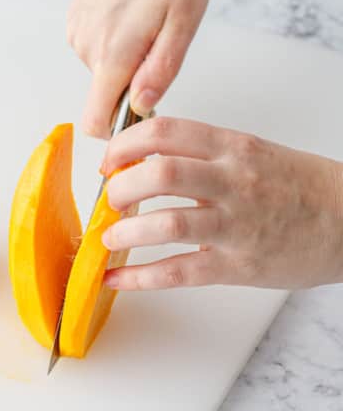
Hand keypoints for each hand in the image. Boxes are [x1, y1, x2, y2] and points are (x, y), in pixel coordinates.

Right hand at [68, 0, 210, 139]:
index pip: (95, 121)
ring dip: (127, 56)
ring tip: (150, 16)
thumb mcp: (185, 20)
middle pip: (106, 93)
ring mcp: (77, 27)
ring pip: (102, 68)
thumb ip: (160, 70)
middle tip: (163, 40)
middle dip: (133, 82)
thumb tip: (140, 108)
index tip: (142, 117)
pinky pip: (96, 45)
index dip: (117, 130)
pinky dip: (116, 37)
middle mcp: (86, 44)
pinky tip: (134, 6)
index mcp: (113, 52)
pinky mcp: (76, 13)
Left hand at [100, 117, 342, 289]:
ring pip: (165, 224)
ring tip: (108, 238)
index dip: (125, 144)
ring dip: (124, 233)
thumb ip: (204, 154)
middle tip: (109, 200)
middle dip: (120, 188)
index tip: (110, 160)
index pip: (165, 131)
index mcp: (233, 147)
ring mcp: (235, 225)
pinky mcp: (237, 266)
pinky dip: (139, 278)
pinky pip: (178, 272)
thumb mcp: (253, 153)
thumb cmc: (301, 188)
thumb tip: (146, 161)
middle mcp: (233, 181)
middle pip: (159, 174)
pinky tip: (116, 279)